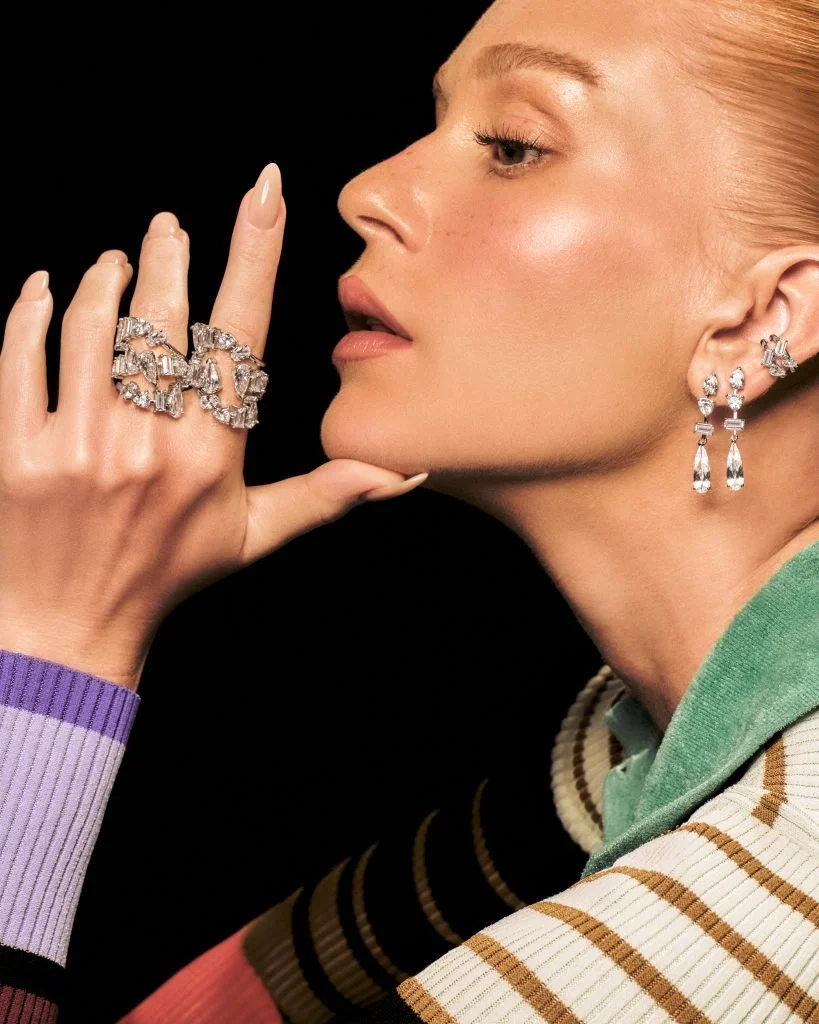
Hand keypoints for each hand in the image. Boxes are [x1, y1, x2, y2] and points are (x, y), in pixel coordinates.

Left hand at [0, 164, 427, 689]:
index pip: (241, 338)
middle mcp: (149, 445)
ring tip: (113, 259)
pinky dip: (29, 315)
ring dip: (102, 280)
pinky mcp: (18, 453)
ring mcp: (78, 447)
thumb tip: (404, 474)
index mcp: (212, 456)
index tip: (262, 192)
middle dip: (166, 257)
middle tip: (165, 226)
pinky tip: (41, 288)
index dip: (254, 257)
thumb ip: (326, 495)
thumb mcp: (255, 537)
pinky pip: (20, 362)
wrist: (71, 630)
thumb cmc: (170, 575)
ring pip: (91, 332)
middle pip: (162, 319)